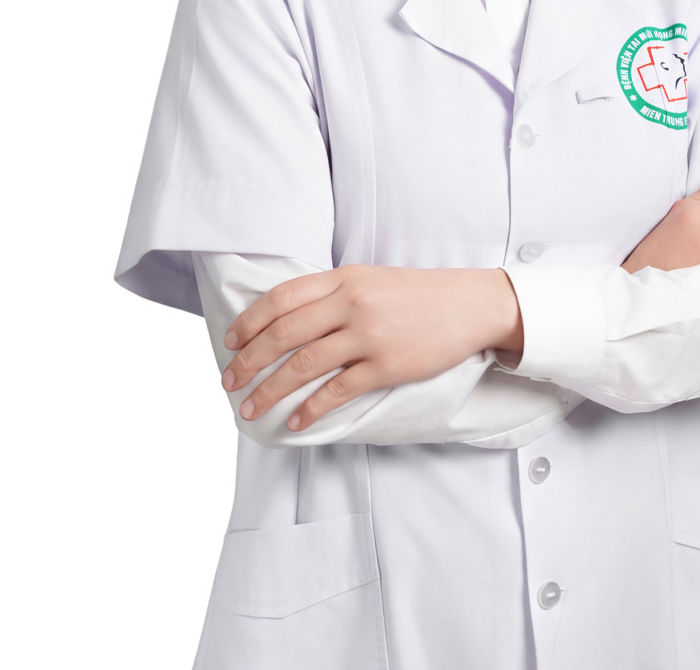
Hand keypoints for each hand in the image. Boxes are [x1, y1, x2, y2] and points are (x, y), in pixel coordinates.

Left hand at [219, 264, 522, 431]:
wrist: (470, 304)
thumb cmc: (419, 294)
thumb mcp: (371, 279)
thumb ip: (333, 294)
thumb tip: (289, 320)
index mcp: (344, 278)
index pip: (281, 298)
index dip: (250, 321)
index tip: (230, 341)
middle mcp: (351, 303)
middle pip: (283, 333)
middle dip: (248, 360)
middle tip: (229, 382)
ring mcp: (368, 335)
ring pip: (303, 365)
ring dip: (270, 390)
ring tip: (251, 409)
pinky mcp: (386, 365)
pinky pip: (337, 391)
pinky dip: (310, 408)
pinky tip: (295, 421)